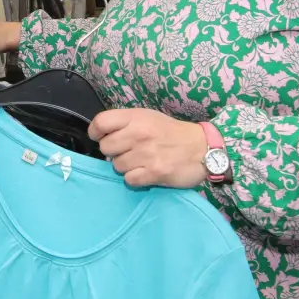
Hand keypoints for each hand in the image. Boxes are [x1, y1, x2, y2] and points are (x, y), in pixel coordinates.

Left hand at [89, 109, 208, 188]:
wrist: (202, 148)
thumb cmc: (171, 132)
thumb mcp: (148, 118)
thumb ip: (125, 123)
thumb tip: (101, 135)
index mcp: (136, 118)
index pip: (100, 122)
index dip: (96, 132)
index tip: (101, 137)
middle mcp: (139, 134)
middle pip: (105, 148)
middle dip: (114, 152)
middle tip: (128, 151)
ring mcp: (146, 154)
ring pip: (116, 166)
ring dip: (126, 166)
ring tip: (141, 161)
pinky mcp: (154, 173)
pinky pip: (129, 180)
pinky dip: (136, 179)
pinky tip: (146, 172)